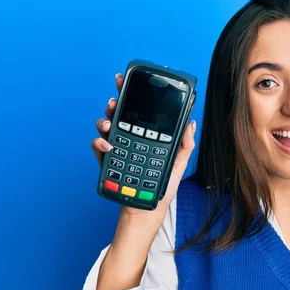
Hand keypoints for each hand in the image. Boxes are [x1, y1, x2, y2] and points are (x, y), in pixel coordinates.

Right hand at [91, 73, 196, 222]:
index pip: (142, 111)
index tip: (130, 80)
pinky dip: (100, 144)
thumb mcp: (178, 165)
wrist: (147, 209)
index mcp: (148, 135)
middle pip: (121, 113)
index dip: (136, 94)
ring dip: (106, 120)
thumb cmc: (163, 187)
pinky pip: (98, 147)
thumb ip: (185, 145)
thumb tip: (191, 124)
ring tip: (110, 123)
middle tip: (117, 99)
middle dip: (117, 101)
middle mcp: (131, 138)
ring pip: (106, 126)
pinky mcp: (106, 161)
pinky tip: (108, 146)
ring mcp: (117, 148)